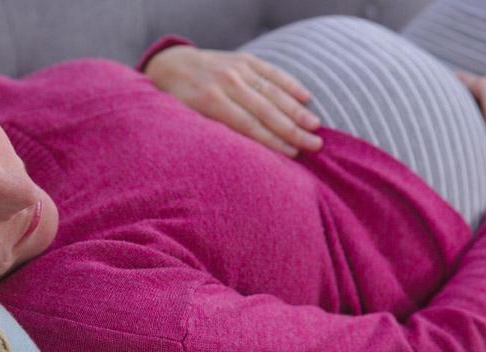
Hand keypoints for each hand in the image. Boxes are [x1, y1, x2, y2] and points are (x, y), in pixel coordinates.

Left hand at [144, 46, 322, 156]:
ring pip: (273, 91)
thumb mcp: (185, 122)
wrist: (170, 65)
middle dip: (293, 129)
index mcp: (210, 101)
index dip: (273, 142)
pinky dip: (289, 83)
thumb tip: (238, 160)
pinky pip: (271, 71)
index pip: (249, 126)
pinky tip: (306, 96)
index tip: (294, 155)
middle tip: (314, 145)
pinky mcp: (244, 59)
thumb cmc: (178, 103)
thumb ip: (210, 136)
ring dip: (297, 109)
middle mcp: (226, 82)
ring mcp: (237, 68)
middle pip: (266, 110)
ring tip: (315, 126)